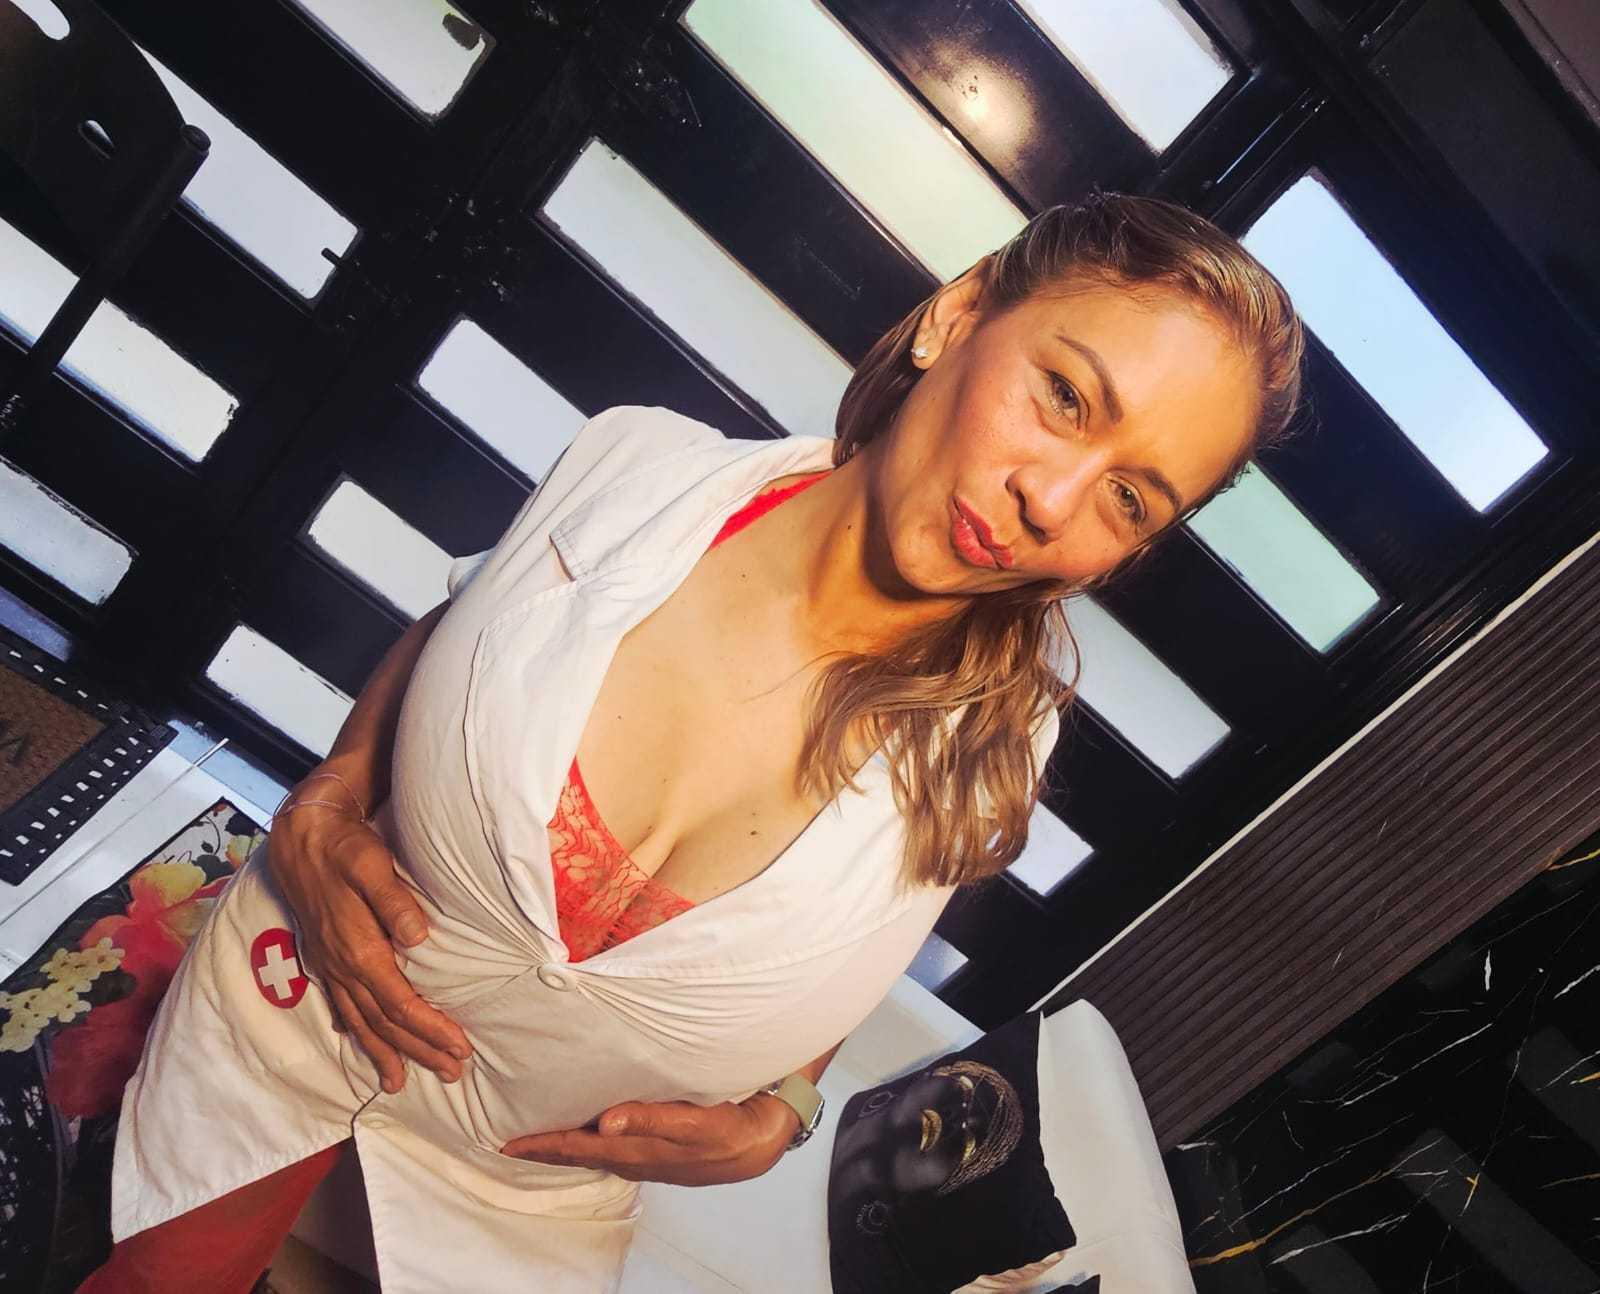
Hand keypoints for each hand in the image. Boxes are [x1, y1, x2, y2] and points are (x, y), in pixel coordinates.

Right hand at [266, 790, 471, 1092]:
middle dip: (417, 1049)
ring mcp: (330, 964)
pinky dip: (355, 1030)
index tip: (459, 1047)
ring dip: (385, 1051)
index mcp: (357, 949)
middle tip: (451, 1072)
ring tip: (400, 1082)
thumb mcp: (370, 863)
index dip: (430, 1028)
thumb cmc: (343, 846)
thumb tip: (418, 937)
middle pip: (383, 1022)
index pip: (399, 1002)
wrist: (302, 833)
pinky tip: (360, 1043)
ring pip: (359, 1020)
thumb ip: (393, 900)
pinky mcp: (324, 957)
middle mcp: (342, 965)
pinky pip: (341, 1005)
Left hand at [500, 1093, 800, 1185]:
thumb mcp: (694, 1124)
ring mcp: (648, 1153)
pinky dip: (592, 1136)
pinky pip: (614, 1142)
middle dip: (545, 1147)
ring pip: (595, 1148)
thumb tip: (605, 1123)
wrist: (764, 1141)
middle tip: (509, 1140)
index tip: (507, 1143)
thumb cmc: (731, 1129)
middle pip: (580, 1151)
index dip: (543, 1146)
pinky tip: (590, 1125)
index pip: (578, 1148)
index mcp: (638, 1150)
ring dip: (566, 1142)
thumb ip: (650, 1120)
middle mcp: (636, 1155)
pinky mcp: (660, 1144)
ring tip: (539, 1133)